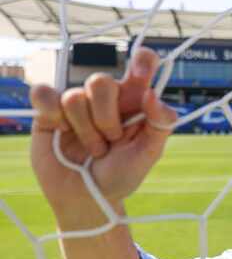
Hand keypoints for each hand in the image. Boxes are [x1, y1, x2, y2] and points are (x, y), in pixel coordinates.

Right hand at [29, 48, 177, 227]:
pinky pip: (44, 95)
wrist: (88, 198)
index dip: (142, 60)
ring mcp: (77, 103)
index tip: (141, 73)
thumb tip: (153, 94)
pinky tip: (61, 132)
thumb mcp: (149, 153)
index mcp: (135, 100)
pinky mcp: (49, 112)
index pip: (142, 64)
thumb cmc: (122, 174)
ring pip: (74, 96)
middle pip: (100, 81)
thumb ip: (160, 124)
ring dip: (84, 130)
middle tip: (112, 140)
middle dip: (106, 118)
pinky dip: (52, 115)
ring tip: (93, 148)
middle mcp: (107, 97)